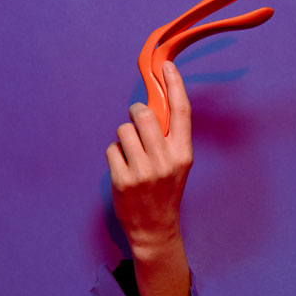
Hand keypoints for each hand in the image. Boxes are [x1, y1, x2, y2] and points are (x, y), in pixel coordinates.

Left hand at [106, 61, 192, 255]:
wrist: (155, 228)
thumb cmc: (165, 191)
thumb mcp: (177, 164)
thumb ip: (169, 137)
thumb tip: (151, 107)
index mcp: (183, 154)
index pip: (182, 112)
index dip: (175, 85)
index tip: (166, 66)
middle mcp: (166, 161)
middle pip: (144, 115)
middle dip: (136, 112)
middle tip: (135, 120)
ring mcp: (144, 171)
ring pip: (124, 130)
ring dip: (124, 138)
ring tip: (131, 155)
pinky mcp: (123, 180)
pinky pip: (112, 149)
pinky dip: (115, 155)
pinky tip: (122, 169)